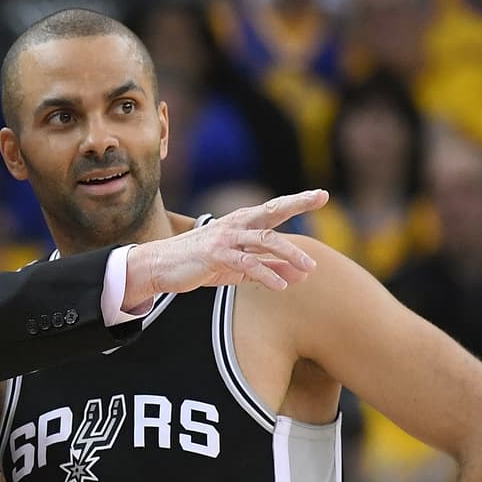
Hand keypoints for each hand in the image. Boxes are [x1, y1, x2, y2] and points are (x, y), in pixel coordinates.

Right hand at [122, 190, 328, 308]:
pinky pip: (246, 263)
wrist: (161, 266)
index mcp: (241, 223)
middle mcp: (235, 225)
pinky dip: (266, 274)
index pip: (274, 209)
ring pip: (264, 240)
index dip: (297, 201)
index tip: (321, 195)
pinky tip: (280, 286)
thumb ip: (269, 268)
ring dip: (289, 253)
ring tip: (309, 268)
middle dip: (297, 202)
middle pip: (271, 211)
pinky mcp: (216, 255)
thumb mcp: (238, 266)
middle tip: (321, 196)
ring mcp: (225, 239)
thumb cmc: (200, 264)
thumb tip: (300, 275)